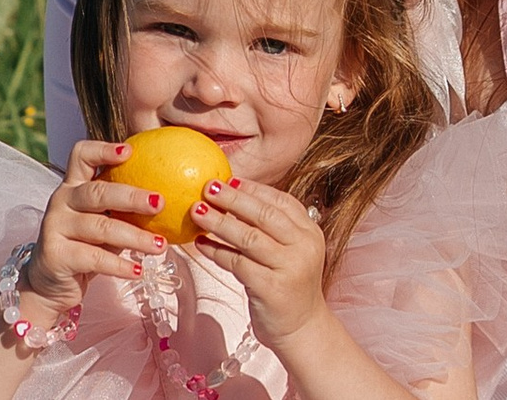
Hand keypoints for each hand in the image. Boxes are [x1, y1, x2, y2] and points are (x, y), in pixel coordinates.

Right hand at [19, 140, 170, 312]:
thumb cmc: (86, 246)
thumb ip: (125, 209)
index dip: (103, 149)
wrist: (51, 284)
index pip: (81, 155)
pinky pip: (94, 258)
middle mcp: (61, 201)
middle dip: (131, 197)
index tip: (130, 150)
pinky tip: (138, 270)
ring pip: (100, 227)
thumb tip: (173, 198)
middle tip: (160, 203)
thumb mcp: (104, 222)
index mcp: (73, 186)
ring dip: (135, 237)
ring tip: (160, 245)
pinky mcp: (56, 255)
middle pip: (97, 192)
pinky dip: (120, 265)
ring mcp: (55, 227)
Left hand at [190, 176, 329, 346]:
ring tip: (196, 212)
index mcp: (309, 231)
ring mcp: (289, 267)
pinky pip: (237, 263)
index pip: (280, 200)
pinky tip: (201, 244)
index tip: (225, 178)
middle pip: (264, 215)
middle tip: (207, 187)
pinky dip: (217, 252)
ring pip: (249, 238)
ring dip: (219, 223)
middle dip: (233, 199)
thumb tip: (232, 195)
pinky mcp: (271, 289)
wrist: (302, 328)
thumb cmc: (288, 284)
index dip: (251, 188)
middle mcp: (304, 246)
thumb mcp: (290, 250)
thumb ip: (271, 227)